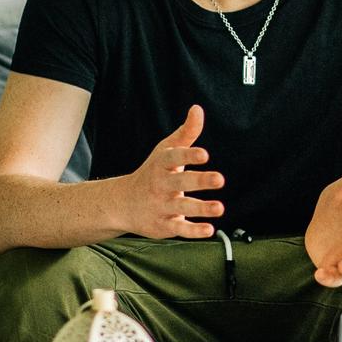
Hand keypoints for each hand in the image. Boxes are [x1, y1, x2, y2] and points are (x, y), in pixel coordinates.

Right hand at [115, 105, 224, 238]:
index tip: (204, 154)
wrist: (122, 203)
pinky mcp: (163, 225)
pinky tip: (209, 230)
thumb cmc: (152, 172)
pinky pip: (179, 229)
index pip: (174, 158)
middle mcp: (160, 185)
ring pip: (182, 207)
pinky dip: (193, 231)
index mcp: (161, 165)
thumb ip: (186, 133)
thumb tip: (197, 109)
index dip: (189, 156)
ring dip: (201, 208)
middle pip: (180, 182)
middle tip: (220, 179)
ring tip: (220, 208)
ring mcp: (161, 206)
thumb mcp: (166, 151)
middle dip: (199, 180)